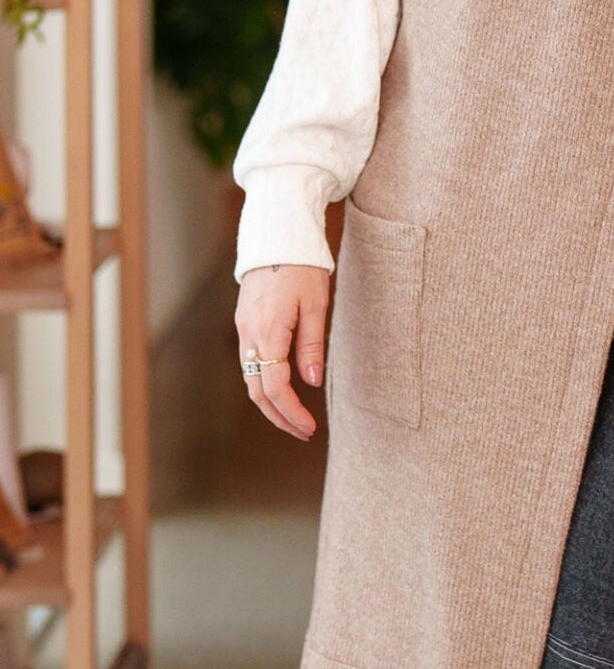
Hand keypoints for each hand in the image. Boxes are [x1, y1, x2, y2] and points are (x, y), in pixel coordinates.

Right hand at [235, 263, 330, 439]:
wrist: (276, 236)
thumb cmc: (302, 267)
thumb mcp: (315, 304)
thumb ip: (311, 344)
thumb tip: (310, 382)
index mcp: (268, 331)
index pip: (275, 387)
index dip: (291, 412)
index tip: (309, 428)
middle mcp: (249, 335)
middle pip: (257, 390)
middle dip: (279, 416)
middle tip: (303, 432)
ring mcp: (243, 330)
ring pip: (251, 379)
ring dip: (270, 403)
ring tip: (295, 418)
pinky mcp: (244, 324)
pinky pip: (250, 363)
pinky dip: (264, 383)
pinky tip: (282, 390)